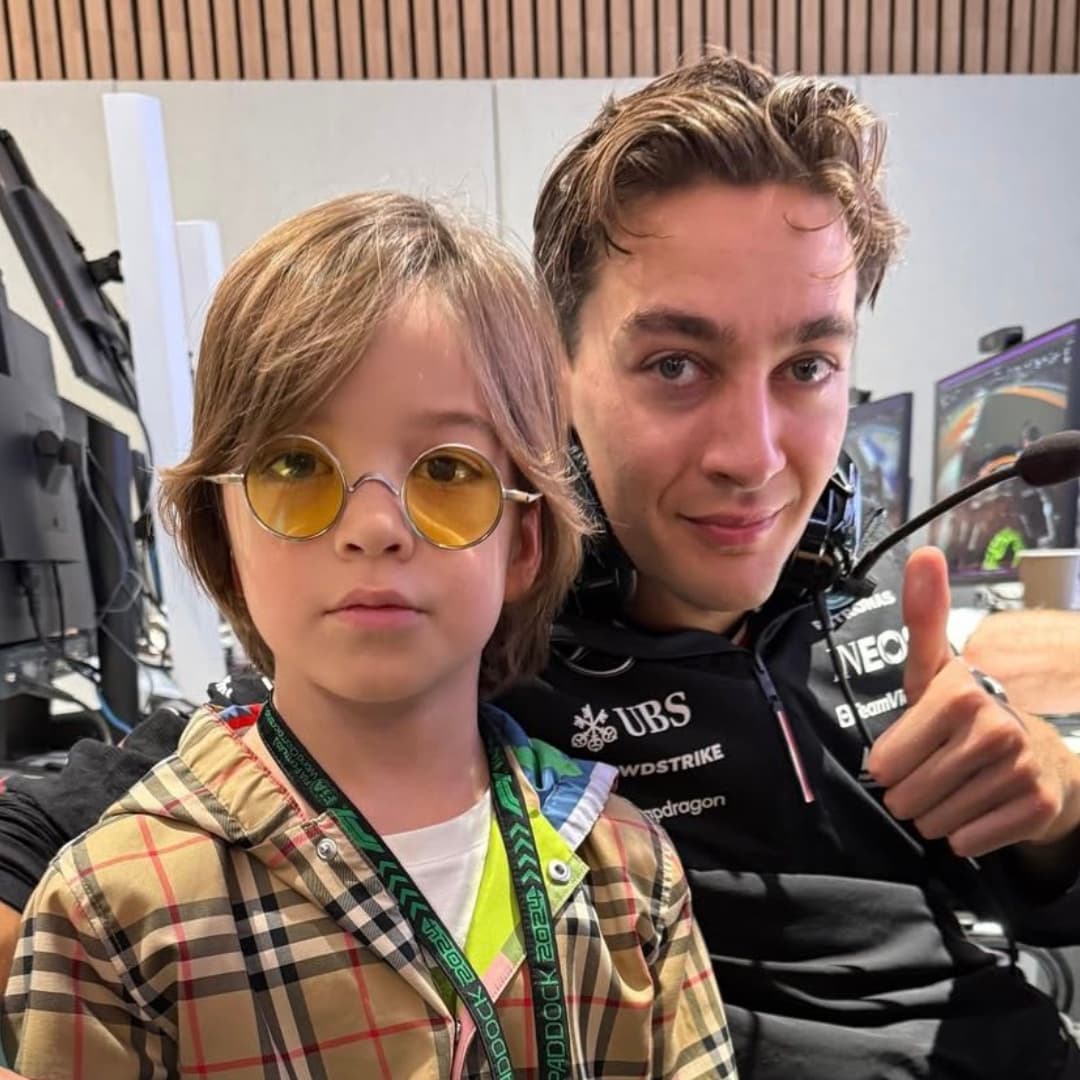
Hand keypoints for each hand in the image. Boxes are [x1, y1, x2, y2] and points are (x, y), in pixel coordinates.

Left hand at [866, 546, 1079, 858]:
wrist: (1045, 758)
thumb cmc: (971, 712)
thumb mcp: (937, 669)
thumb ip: (923, 618)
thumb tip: (924, 554)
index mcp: (959, 692)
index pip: (888, 761)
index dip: (888, 765)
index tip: (903, 755)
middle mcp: (995, 726)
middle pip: (908, 794)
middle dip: (909, 793)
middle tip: (930, 775)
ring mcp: (1021, 768)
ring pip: (935, 820)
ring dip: (934, 814)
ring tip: (952, 790)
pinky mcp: (1038, 806)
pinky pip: (969, 841)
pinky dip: (964, 835)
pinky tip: (977, 810)